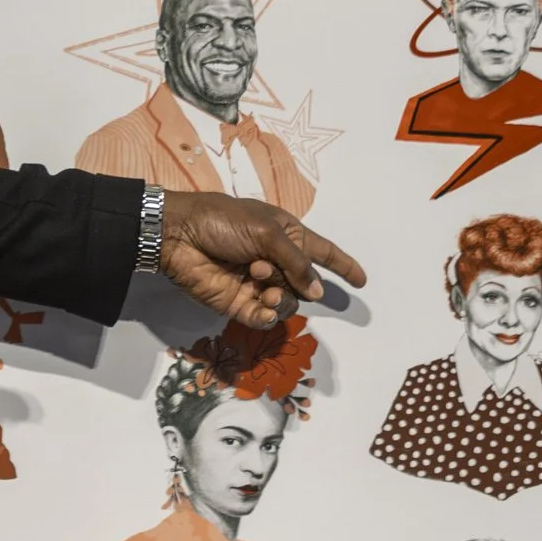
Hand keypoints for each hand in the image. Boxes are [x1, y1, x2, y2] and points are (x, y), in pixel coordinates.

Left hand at [158, 192, 364, 328]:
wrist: (179, 236)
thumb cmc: (222, 221)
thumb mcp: (266, 231)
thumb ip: (296, 261)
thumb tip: (318, 292)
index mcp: (285, 235)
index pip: (321, 251)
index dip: (342, 264)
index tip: (362, 280)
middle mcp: (275, 261)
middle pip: (305, 282)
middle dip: (296, 278)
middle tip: (264, 266)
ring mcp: (257, 285)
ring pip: (288, 303)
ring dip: (281, 295)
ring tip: (259, 281)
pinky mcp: (239, 304)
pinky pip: (265, 318)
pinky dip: (268, 315)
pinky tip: (261, 304)